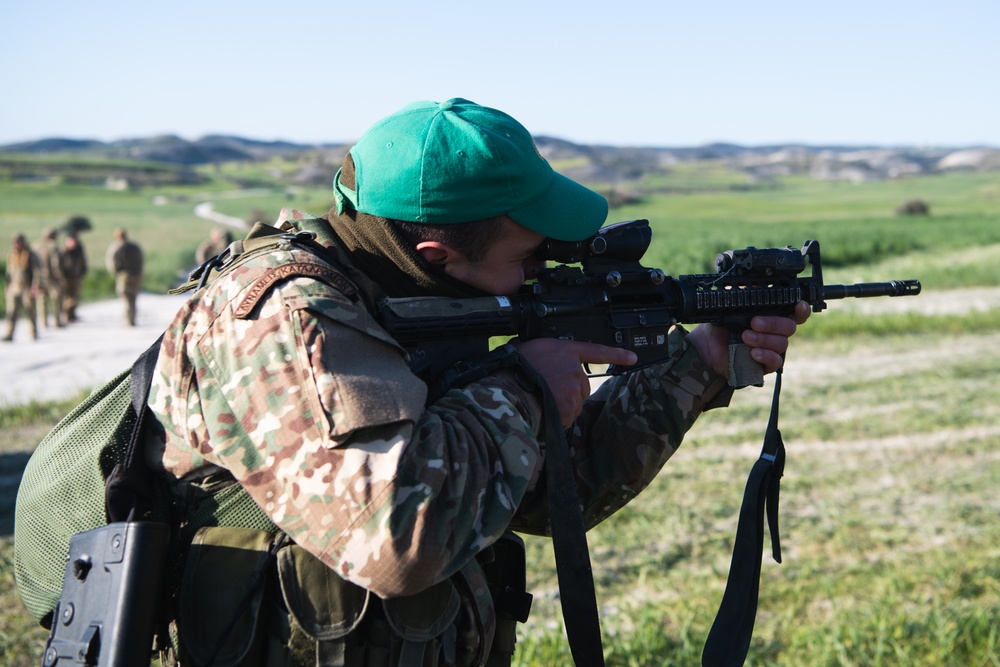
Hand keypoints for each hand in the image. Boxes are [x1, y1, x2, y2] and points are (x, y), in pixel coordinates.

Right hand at [515, 338, 636, 427]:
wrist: (509, 389)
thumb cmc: (514, 368)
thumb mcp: (528, 348)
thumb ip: (543, 353)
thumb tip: (537, 356)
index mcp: (566, 351)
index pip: (597, 351)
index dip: (617, 355)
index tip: (632, 358)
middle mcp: (574, 370)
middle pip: (582, 385)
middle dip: (568, 391)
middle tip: (546, 390)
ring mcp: (574, 390)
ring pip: (574, 403)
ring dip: (561, 405)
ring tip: (540, 400)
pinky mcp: (569, 408)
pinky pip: (566, 417)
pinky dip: (556, 418)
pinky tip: (542, 411)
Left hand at [687, 301, 810, 378]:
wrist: (706, 347)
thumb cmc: (720, 325)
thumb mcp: (730, 306)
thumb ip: (744, 294)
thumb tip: (754, 284)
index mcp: (771, 316)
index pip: (795, 313)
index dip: (801, 309)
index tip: (798, 305)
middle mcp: (775, 332)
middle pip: (789, 327)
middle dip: (773, 323)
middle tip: (754, 322)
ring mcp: (771, 349)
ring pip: (782, 343)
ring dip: (763, 339)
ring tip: (744, 337)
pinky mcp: (765, 365)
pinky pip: (776, 362)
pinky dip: (766, 355)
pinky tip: (753, 353)